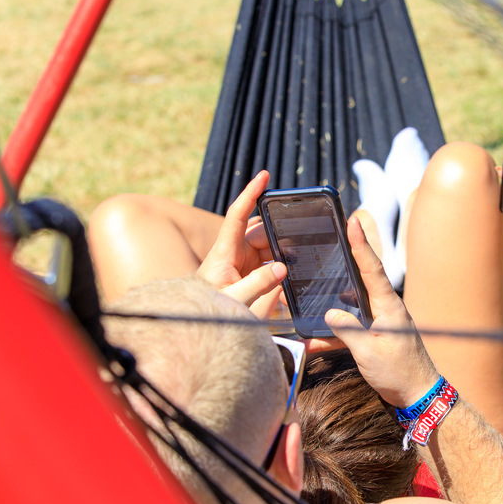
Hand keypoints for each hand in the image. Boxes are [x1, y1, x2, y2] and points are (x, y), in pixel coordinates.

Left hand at [196, 171, 284, 317]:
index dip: (250, 194)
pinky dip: (283, 266)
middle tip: (301, 246)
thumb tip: (282, 268)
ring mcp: (243, 262)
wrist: (201, 327)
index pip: (237, 215)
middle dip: (281, 235)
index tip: (263, 176)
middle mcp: (233, 253)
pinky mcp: (251, 273)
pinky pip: (271, 262)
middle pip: (261, 231)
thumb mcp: (235, 301)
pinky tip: (294, 274)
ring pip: (270, 247)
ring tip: (298, 263)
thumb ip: (259, 285)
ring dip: (284, 253)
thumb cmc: (209, 313)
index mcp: (224, 252)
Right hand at [323, 216, 438, 406]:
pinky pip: (353, 327)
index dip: (361, 245)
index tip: (353, 222)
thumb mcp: (369, 352)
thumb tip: (330, 314)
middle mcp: (387, 310)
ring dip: (334, 301)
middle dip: (348, 259)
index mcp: (389, 308)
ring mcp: (383, 322)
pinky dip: (335, 332)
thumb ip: (348, 331)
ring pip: (354, 304)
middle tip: (335, 237)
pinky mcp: (378, 336)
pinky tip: (313, 340)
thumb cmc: (399, 373)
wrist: (419, 395)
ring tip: (315, 288)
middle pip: (363, 278)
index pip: (372, 270)